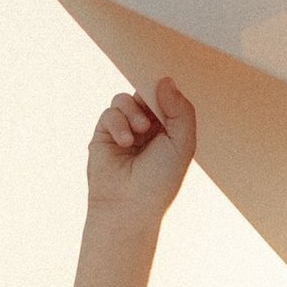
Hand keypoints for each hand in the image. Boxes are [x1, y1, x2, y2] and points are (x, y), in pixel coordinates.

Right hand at [85, 79, 195, 228]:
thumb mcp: (182, 144)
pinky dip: (118, 123)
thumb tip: (166, 80)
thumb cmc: (159, 182)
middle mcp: (147, 129)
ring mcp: (124, 131)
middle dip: (147, 98)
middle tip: (152, 111)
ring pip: (124, 100)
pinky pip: (110, 113)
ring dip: (132, 111)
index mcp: (169, 131)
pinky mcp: (104, 135)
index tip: (164, 90)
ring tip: (139, 131)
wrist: (129, 207)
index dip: (165, 92)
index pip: (166, 99)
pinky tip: (124, 142)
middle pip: (143, 94)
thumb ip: (180, 110)